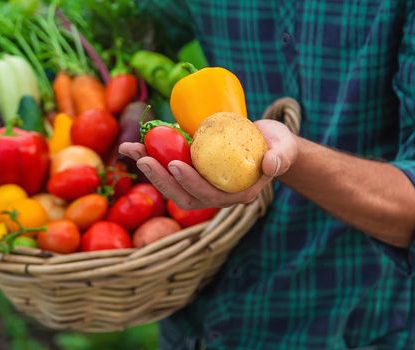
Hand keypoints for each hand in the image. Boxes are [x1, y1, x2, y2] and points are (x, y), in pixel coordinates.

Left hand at [119, 119, 297, 208]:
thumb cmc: (277, 144)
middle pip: (184, 197)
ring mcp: (202, 186)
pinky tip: (135, 146)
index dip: (191, 182)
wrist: (268, 143)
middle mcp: (217, 196)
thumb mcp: (283, 147)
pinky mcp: (192, 174)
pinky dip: (151, 160)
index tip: (175, 163)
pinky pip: (168, 173)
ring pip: (171, 187)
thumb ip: (280, 156)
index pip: (210, 195)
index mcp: (238, 194)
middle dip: (161, 179)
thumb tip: (270, 164)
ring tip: (131, 150)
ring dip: (149, 171)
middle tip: (143, 158)